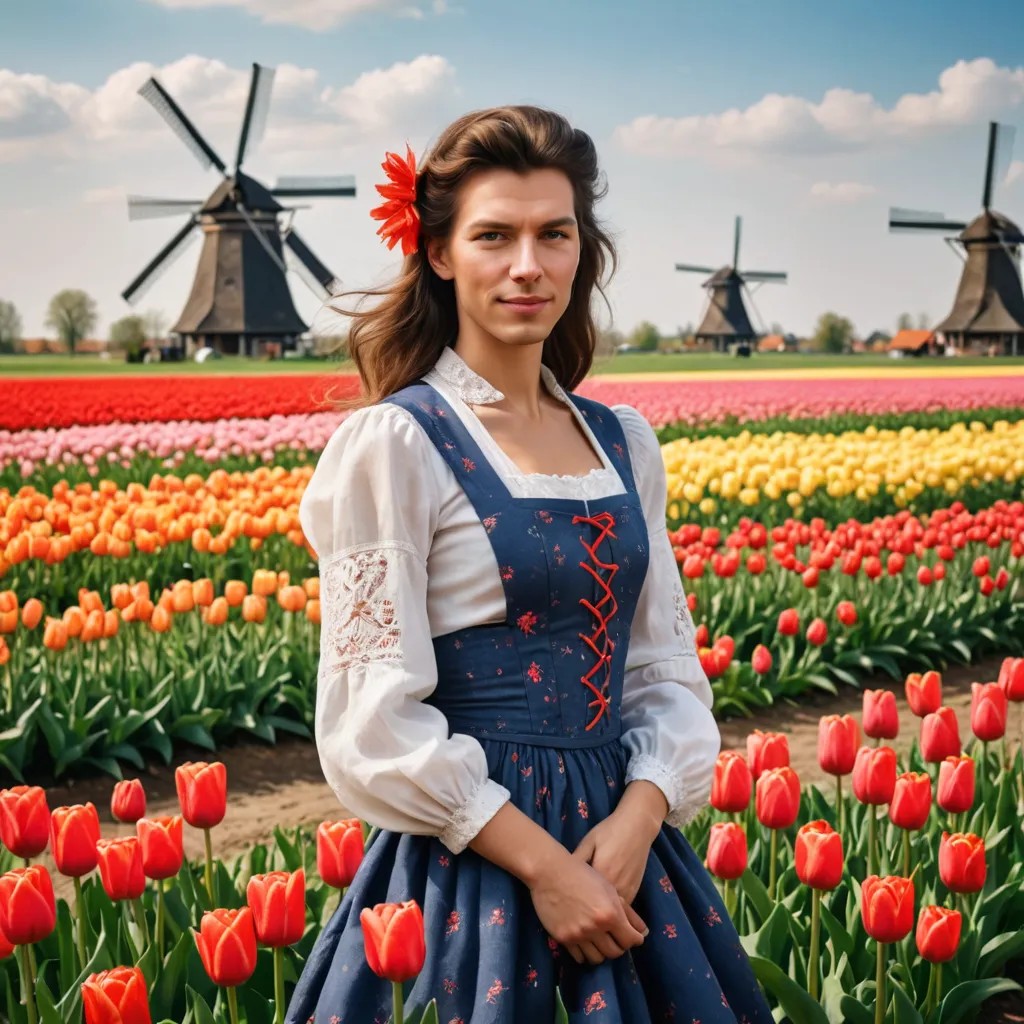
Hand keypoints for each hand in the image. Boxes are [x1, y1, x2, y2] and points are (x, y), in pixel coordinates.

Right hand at [528, 854, 647, 966]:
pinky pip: (579, 958)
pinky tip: (584, 941)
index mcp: (610, 914)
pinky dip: (584, 953)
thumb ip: (628, 912)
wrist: (549, 872)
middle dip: (618, 946)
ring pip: (597, 959)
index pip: (631, 940)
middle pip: (615, 953)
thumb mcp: (609, 889)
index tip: (631, 935)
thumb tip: (643, 931)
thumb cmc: (582, 875)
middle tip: (614, 937)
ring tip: (598, 940)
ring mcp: (578, 935)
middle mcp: (595, 928)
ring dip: (601, 951)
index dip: (634, 938)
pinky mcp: (563, 939)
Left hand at [571, 806, 656, 906]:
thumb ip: (577, 860)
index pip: (584, 899)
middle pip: (598, 909)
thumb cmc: (610, 831)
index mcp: (601, 875)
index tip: (563, 902)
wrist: (637, 826)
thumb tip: (560, 875)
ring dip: (599, 913)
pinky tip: (601, 905)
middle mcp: (616, 888)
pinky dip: (611, 911)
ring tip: (585, 909)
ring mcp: (627, 892)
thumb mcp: (589, 842)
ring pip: (611, 913)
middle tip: (573, 909)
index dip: (573, 902)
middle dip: (585, 912)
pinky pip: (621, 909)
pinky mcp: (634, 891)